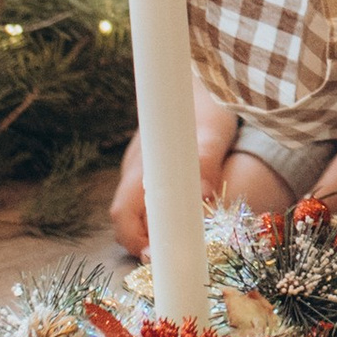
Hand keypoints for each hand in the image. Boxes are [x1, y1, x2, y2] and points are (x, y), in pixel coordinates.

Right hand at [109, 91, 239, 254]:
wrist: (194, 80)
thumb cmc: (206, 104)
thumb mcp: (213, 133)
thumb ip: (207, 162)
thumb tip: (203, 197)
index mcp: (142, 168)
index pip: (123, 216)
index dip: (135, 241)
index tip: (156, 257)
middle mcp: (134, 170)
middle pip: (125, 219)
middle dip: (144, 242)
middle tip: (173, 256)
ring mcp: (140, 168)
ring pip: (136, 209)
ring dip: (153, 228)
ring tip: (181, 241)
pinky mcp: (150, 165)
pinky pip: (147, 196)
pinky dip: (159, 213)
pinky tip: (184, 215)